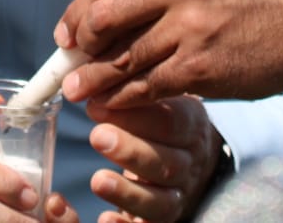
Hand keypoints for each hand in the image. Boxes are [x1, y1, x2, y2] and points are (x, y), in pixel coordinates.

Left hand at [52, 0, 282, 108]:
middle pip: (104, 17)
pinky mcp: (200, 66)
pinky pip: (147, 85)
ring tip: (76, 91)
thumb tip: (102, 14)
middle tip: (70, 61)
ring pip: (122, 57)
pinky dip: (123, 97)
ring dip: (93, 78)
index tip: (66, 34)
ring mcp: (188, 27)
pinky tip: (113, 103)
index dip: (77, 13)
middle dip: (79, 44)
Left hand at [86, 96, 223, 222]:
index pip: (171, 121)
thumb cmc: (164, 121)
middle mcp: (190, 164)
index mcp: (191, 128)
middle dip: (131, 150)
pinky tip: (106, 219)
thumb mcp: (161, 99)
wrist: (193, 158)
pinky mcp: (166, 219)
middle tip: (97, 136)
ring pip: (160, 201)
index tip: (96, 105)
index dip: (135, 116)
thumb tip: (90, 74)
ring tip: (98, 180)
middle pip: (167, 163)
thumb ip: (133, 88)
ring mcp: (180, 196)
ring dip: (128, 192)